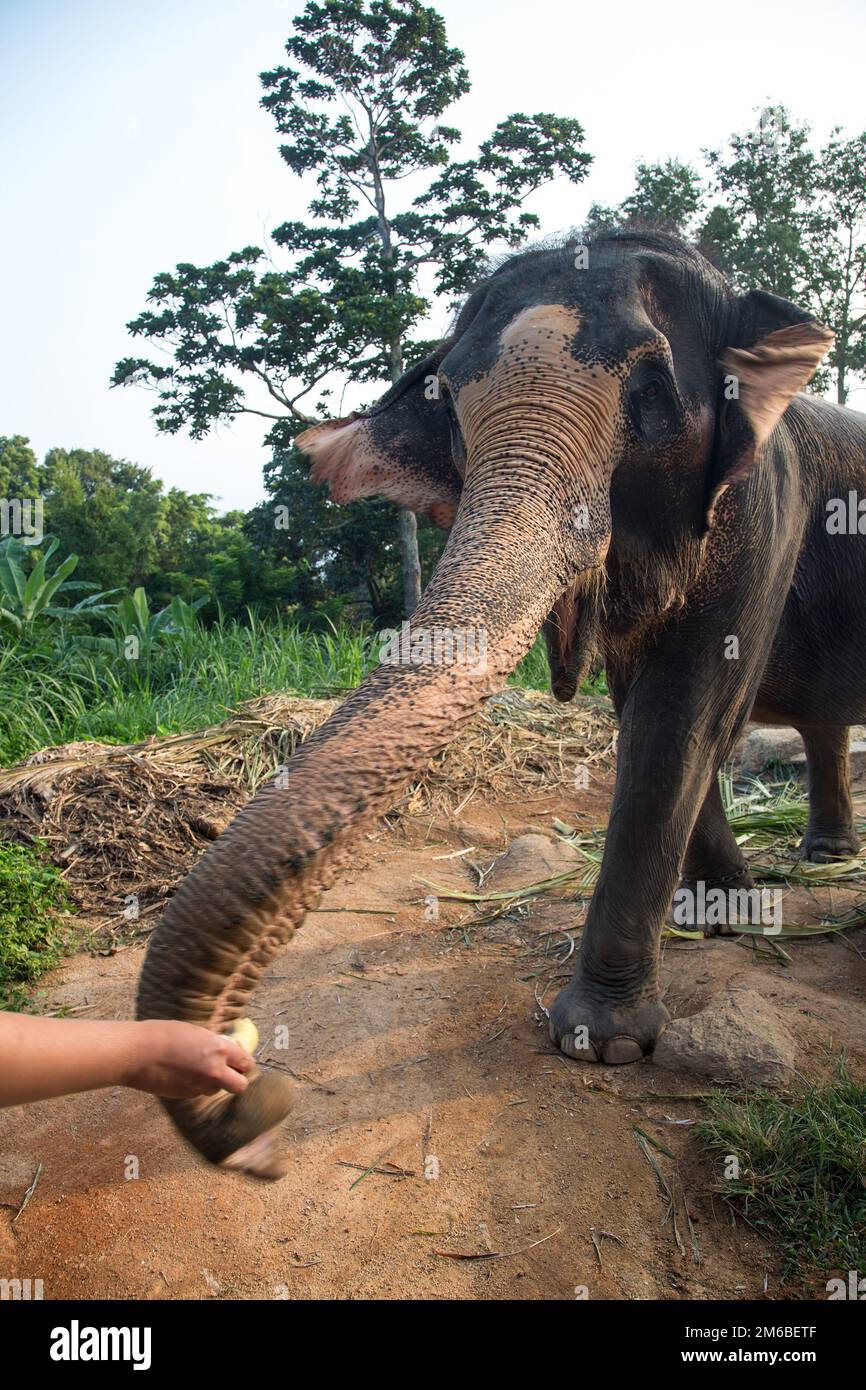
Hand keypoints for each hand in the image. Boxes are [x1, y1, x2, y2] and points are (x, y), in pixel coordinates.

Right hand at [124, 1020, 254, 1098]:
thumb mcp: (194, 1032)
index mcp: (219, 1049)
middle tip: (228, 1070)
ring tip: (198, 1068)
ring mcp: (199, 1086)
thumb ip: (212, 1043)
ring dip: (213, 1082)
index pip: (247, 1063)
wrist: (136, 1053)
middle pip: (240, 1085)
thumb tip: (223, 1048)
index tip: (239, 1059)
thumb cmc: (162, 1034)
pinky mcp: (185, 1096)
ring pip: (217, 1090)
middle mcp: (214, 1071)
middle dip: (237, 1079)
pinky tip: (182, 1073)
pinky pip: (198, 1092)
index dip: (244, 1062)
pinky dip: (196, 1085)